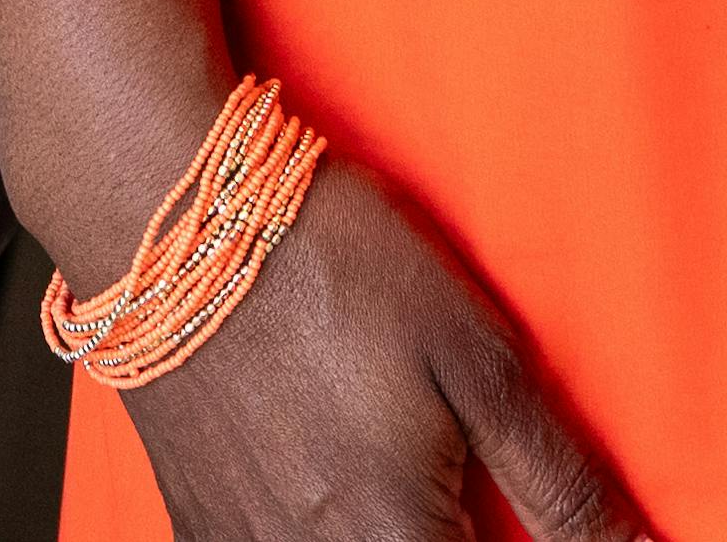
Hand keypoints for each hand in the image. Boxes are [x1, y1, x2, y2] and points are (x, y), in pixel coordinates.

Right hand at [107, 150, 647, 541]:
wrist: (164, 216)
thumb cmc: (321, 264)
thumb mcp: (475, 356)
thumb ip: (561, 478)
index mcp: (396, 541)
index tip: (550, 532)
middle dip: (454, 539)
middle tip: (465, 490)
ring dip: (392, 536)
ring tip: (405, 492)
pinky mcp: (198, 525)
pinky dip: (318, 535)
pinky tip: (334, 495)